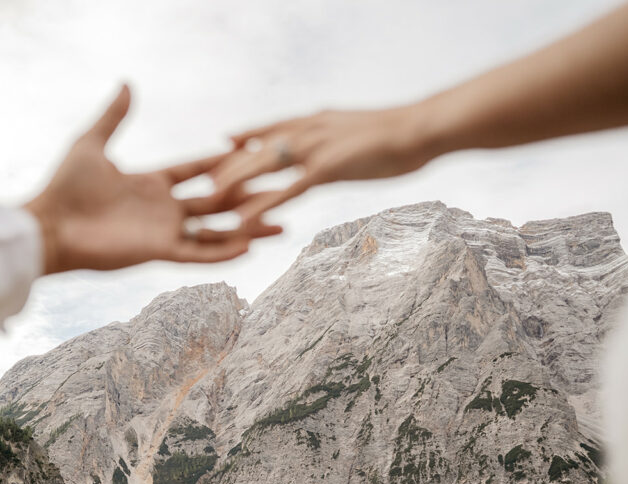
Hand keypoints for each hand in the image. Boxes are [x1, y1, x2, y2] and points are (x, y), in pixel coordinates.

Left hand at [24, 85, 282, 274]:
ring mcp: (163, 232)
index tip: (252, 153)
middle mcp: (162, 209)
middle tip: (282, 189)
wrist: (49, 226)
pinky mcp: (158, 252)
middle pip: (215, 201)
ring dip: (248, 228)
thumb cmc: (64, 187)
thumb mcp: (92, 143)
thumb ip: (114, 116)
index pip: (195, 171)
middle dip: (249, 196)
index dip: (222, 163)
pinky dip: (223, 251)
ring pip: (215, 230)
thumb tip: (127, 84)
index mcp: (150, 184)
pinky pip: (198, 252)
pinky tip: (251, 246)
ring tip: (281, 225)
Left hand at [203, 106, 433, 224]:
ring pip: (263, 167)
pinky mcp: (326, 169)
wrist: (423, 129)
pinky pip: (285, 190)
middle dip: (230, 166)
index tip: (225, 142)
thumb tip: (337, 150)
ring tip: (209, 201)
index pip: (273, 127)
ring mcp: (315, 148)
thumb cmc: (400, 135)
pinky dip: (261, 205)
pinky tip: (243, 219)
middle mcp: (309, 130)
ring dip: (235, 184)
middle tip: (204, 182)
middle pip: (258, 148)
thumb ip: (340, 140)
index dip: (248, 135)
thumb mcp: (361, 134)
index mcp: (317, 120)